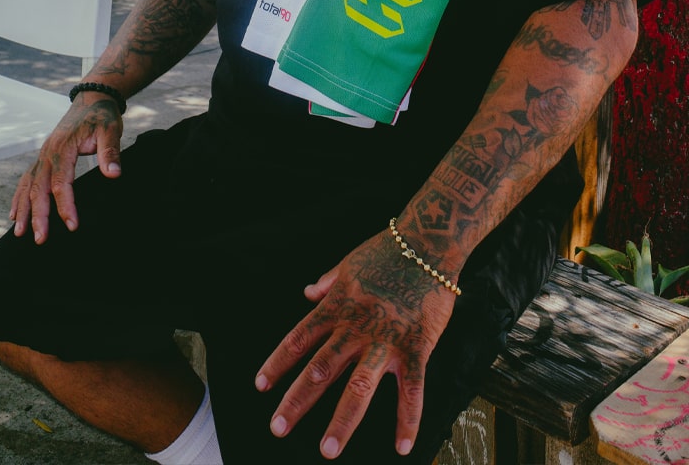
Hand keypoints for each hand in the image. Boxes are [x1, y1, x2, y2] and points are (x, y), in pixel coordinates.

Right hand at [10, 93, 122, 243]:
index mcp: (63, 148)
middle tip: (40, 239)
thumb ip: (110, 151)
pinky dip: (19, 197)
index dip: (66, 206)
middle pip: (39, 188)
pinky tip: (16, 213)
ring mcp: (43, 155)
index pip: (62, 183)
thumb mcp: (110, 129)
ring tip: (21, 233)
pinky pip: (26, 179)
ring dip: (24, 210)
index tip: (72, 225)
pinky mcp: (44, 156)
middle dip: (38, 216)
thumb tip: (113, 174)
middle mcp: (48, 153)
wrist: (92, 100)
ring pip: (28, 186)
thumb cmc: (102, 116)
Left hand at [255, 229, 457, 458]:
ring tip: (328, 449)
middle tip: (277, 428)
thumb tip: (308, 292)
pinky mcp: (416, 347)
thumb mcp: (349, 263)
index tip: (260, 385)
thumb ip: (328, 282)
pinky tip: (402, 446)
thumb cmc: (387, 250)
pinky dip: (407, 420)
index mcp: (337, 306)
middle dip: (297, 400)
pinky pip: (411, 390)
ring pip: (359, 387)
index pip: (299, 338)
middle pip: (320, 368)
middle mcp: (355, 327)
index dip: (278, 362)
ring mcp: (386, 340)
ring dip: (343, 420)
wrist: (428, 243)